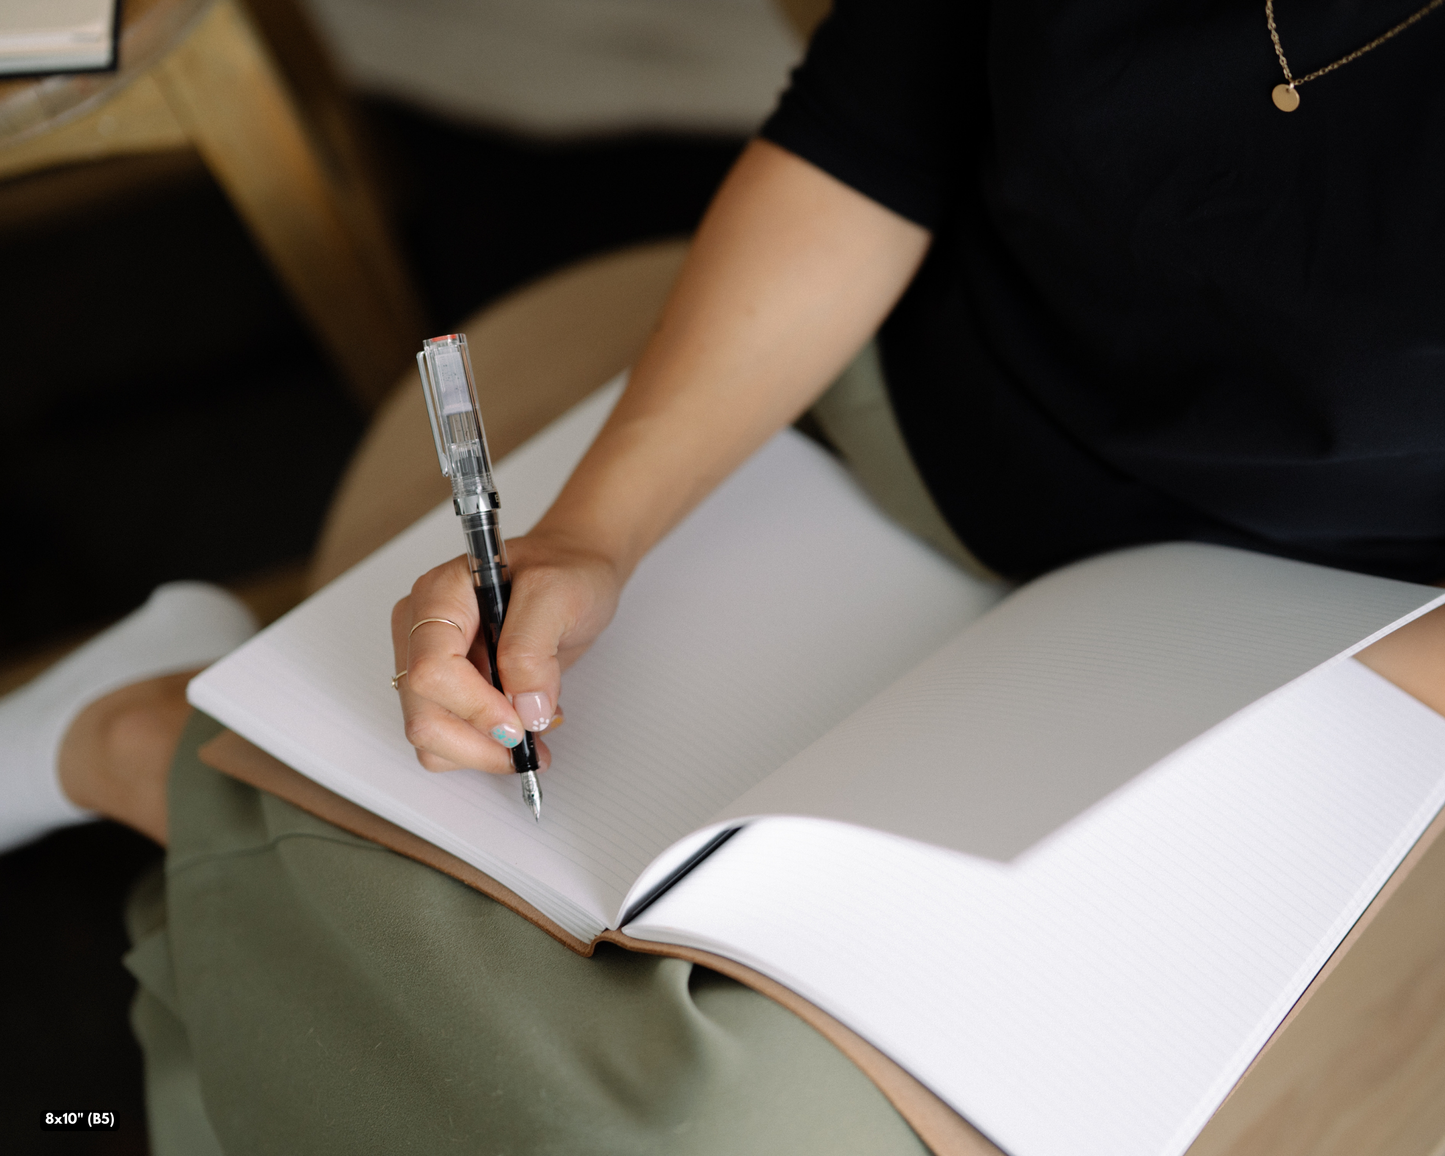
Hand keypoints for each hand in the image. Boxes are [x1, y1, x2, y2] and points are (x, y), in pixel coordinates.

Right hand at [391, 533, 622, 772]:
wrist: (574, 572)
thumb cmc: (565, 570)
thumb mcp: (558, 593)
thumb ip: (533, 648)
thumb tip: (524, 708)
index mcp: (438, 597)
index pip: (430, 670)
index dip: (473, 708)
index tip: (519, 724)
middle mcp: (422, 632)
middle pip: (423, 715)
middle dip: (478, 742)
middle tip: (533, 744)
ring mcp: (430, 663)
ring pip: (431, 737)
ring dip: (484, 750)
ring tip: (535, 727)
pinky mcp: (447, 689)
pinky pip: (450, 739)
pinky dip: (486, 747)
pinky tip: (523, 723)